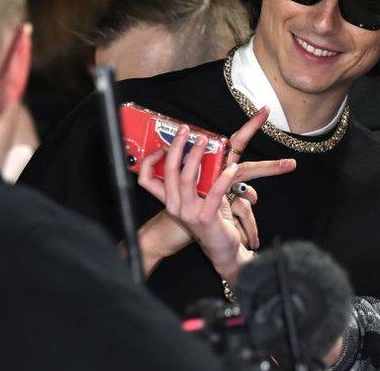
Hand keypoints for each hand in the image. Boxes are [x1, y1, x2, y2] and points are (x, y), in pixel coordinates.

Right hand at [139, 110, 295, 282]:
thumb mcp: (199, 197)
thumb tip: (206, 153)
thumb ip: (198, 179)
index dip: (150, 158)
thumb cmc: (212, 221)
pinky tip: (231, 168)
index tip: (163, 140)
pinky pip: (213, 193)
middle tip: (186, 130)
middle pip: (169, 171)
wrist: (221, 250)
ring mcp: (188, 212)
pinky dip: (222, 178)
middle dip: (176, 147)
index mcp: (171, 199)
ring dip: (196, 157)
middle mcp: (175, 205)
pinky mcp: (206, 217)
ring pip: (187, 179)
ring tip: (204, 141)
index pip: (148, 177)